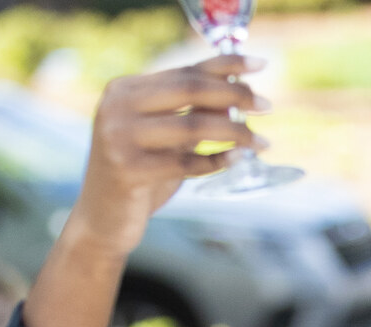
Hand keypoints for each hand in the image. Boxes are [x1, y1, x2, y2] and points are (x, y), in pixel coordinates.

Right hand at [61, 57, 265, 256]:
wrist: (102, 218)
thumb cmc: (140, 174)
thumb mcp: (166, 138)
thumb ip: (194, 114)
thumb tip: (240, 96)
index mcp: (125, 88)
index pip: (184, 70)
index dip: (225, 65)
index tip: (260, 65)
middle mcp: (117, 105)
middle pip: (189, 89)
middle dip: (234, 95)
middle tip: (267, 105)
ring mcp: (118, 136)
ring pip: (192, 126)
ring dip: (235, 132)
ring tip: (261, 142)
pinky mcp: (127, 170)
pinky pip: (185, 163)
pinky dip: (217, 161)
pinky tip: (239, 160)